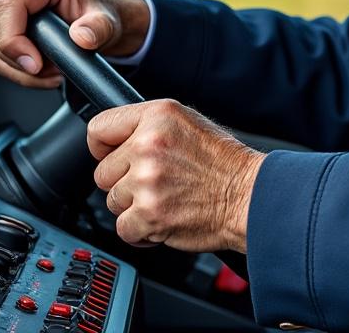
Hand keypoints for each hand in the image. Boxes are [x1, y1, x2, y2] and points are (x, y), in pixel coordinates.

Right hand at [0, 0, 151, 87]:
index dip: (12, 38)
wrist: (98, 21)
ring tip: (49, 73)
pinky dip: (14, 70)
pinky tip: (40, 72)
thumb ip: (100, 29)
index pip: (7, 4)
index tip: (34, 64)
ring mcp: (4, 1)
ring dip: (15, 68)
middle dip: (14, 58)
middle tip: (47, 72)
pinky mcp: (0, 22)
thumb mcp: (109, 22)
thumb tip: (82, 37)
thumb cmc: (99, 15)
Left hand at [88, 99, 264, 252]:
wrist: (249, 195)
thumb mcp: (188, 123)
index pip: (99, 129)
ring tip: (165, 200)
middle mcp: (148, 145)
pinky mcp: (149, 214)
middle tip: (154, 184)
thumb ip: (148, 127)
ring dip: (134, 208)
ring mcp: (147, 181)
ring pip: (113, 202)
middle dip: (124, 183)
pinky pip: (123, 228)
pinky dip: (141, 231)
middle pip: (102, 173)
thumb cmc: (225, 163)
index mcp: (156, 117)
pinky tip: (163, 220)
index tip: (110, 157)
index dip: (102, 148)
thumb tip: (114, 142)